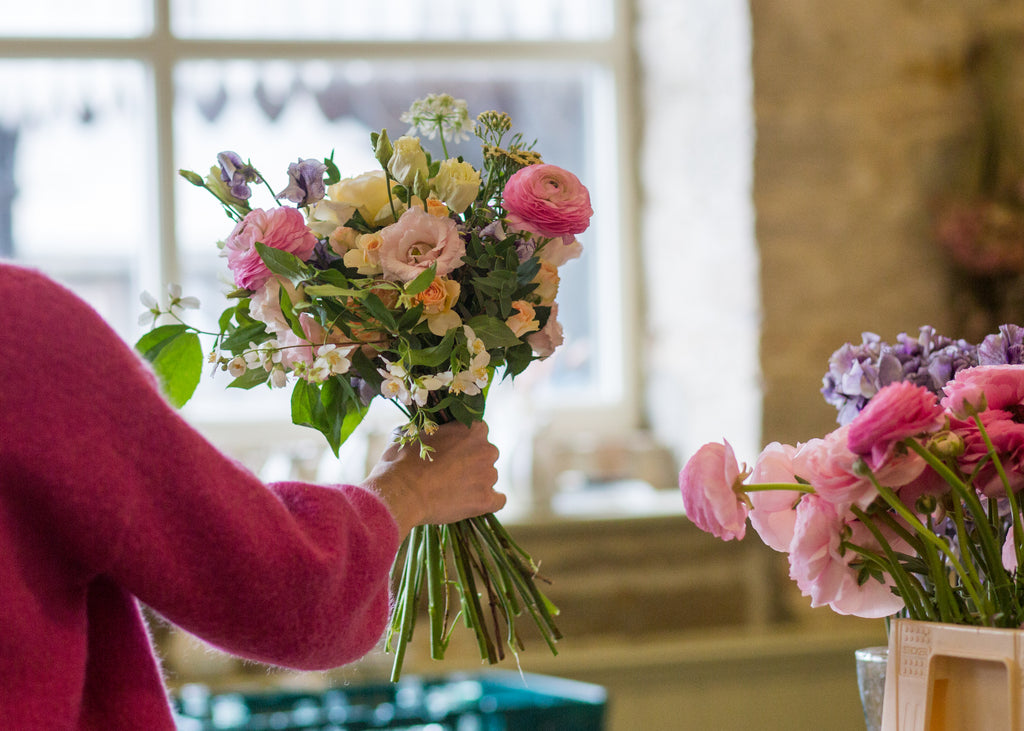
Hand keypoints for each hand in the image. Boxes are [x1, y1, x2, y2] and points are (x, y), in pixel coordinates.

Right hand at [362, 420, 503, 536]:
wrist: (402, 492)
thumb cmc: (402, 461)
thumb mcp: (411, 434)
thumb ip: (425, 431)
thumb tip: (417, 431)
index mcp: (471, 429)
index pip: (479, 431)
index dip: (466, 442)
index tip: (453, 450)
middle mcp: (486, 449)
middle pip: (487, 454)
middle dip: (473, 462)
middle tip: (452, 472)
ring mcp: (488, 475)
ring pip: (489, 478)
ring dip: (477, 482)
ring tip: (453, 491)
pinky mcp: (486, 500)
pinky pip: (498, 500)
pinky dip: (488, 502)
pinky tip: (473, 504)